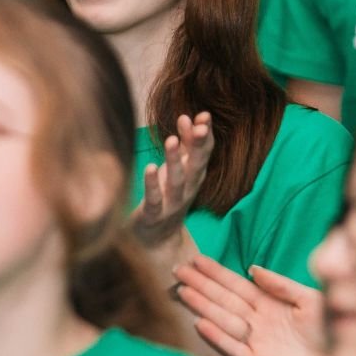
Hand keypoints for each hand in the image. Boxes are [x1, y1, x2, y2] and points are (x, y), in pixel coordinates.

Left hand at [132, 113, 213, 252]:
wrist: (155, 239)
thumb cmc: (166, 195)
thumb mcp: (179, 169)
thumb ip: (185, 144)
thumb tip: (189, 117)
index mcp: (194, 177)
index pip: (204, 154)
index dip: (205, 135)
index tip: (204, 115)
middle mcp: (187, 190)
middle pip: (195, 166)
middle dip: (198, 146)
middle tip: (199, 126)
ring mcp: (171, 204)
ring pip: (176, 182)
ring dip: (175, 161)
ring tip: (171, 140)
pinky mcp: (152, 216)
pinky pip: (154, 200)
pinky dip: (152, 185)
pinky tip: (150, 168)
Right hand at [174, 256, 332, 355]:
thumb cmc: (332, 330)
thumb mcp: (309, 299)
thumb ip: (281, 285)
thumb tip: (252, 269)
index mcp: (269, 304)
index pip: (236, 285)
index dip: (216, 273)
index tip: (197, 260)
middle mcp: (258, 321)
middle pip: (224, 299)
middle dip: (201, 285)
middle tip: (178, 270)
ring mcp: (256, 341)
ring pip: (223, 319)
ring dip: (203, 305)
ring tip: (182, 291)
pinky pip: (233, 348)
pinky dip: (217, 336)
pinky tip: (199, 323)